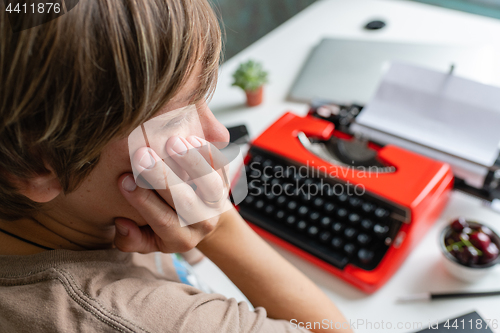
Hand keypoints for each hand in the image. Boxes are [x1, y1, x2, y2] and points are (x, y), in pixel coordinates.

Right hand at [114, 135, 229, 253]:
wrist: (198, 216)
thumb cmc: (164, 223)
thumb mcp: (145, 239)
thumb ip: (130, 239)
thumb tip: (121, 224)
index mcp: (180, 240)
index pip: (163, 221)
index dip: (143, 201)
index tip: (124, 180)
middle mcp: (202, 223)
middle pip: (185, 202)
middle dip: (162, 178)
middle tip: (141, 156)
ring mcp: (217, 203)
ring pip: (210, 184)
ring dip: (191, 161)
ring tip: (172, 142)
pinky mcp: (226, 183)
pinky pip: (222, 167)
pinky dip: (209, 152)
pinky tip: (192, 138)